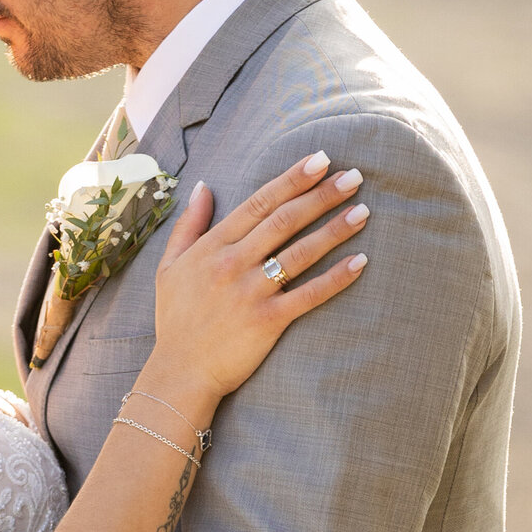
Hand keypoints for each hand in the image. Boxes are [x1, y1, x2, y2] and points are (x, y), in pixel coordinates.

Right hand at [152, 151, 368, 402]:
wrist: (179, 372)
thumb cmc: (176, 319)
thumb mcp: (169, 266)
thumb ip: (188, 225)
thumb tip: (202, 186)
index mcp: (213, 246)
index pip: (259, 202)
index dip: (292, 179)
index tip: (320, 160)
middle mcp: (233, 264)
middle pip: (284, 220)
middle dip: (321, 195)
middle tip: (354, 177)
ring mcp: (251, 292)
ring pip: (300, 253)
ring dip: (334, 230)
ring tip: (363, 211)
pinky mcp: (267, 322)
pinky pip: (308, 295)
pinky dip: (336, 278)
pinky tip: (360, 262)